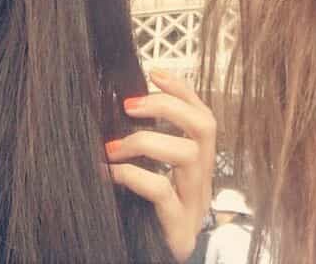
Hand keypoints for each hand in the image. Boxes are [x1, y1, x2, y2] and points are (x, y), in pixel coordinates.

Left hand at [105, 69, 215, 262]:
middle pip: (205, 126)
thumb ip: (144, 151)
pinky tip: (110, 174)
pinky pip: (162, 191)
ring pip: (188, 154)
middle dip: (168, 105)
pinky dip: (134, 176)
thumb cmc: (145, 221)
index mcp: (198, 168)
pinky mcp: (179, 230)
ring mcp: (194, 207)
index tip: (154, 71)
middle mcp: (203, 183)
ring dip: (146, 141)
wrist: (149, 262)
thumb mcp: (150, 179)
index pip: (203, 117)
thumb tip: (117, 110)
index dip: (183, 90)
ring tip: (112, 147)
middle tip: (128, 105)